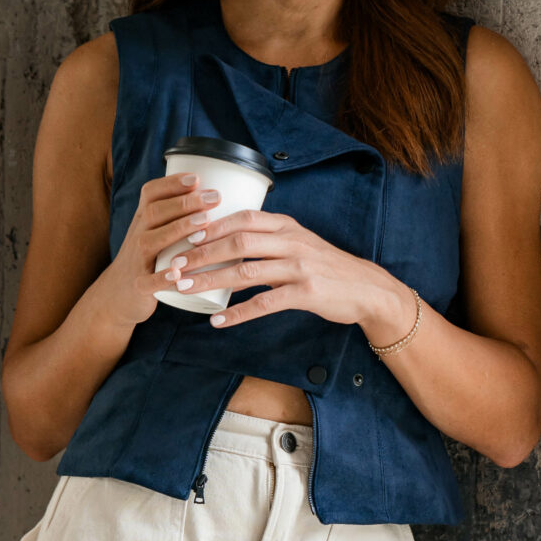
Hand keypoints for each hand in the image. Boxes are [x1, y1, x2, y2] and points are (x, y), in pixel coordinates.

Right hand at [94, 173, 222, 329]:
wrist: (118, 294)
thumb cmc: (148, 259)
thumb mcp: (154, 232)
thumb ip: (175, 215)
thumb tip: (215, 196)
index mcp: (142, 220)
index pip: (151, 193)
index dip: (171, 184)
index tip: (196, 178)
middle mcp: (137, 235)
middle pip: (155, 212)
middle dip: (185, 203)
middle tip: (214, 197)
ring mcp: (136, 260)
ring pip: (151, 241)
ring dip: (178, 229)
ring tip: (205, 222)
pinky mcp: (139, 286)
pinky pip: (148, 281)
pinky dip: (161, 277)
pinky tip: (177, 273)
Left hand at [155, 208, 417, 342]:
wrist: (366, 289)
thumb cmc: (327, 268)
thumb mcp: (299, 243)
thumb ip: (270, 239)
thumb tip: (230, 239)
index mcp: (286, 226)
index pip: (242, 218)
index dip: (211, 226)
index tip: (184, 234)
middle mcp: (290, 242)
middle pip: (238, 242)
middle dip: (202, 253)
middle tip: (174, 264)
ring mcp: (298, 267)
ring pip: (246, 271)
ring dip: (211, 280)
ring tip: (186, 289)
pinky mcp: (305, 293)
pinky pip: (265, 303)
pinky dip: (238, 312)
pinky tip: (218, 321)